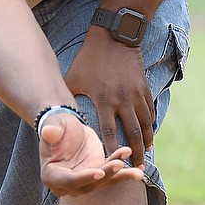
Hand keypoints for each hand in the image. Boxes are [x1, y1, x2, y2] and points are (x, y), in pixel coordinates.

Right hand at [38, 111, 143, 196]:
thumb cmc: (57, 126)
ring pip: (104, 182)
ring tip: (137, 173)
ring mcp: (84, 181)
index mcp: (51, 175)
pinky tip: (140, 172)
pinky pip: (113, 176)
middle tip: (118, 164)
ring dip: (120, 176)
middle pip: (88, 184)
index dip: (83, 177)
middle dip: (106, 175)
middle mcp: (67, 184)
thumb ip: (51, 131)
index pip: (68, 180)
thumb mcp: (53, 126)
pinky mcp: (98, 175)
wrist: (67, 128)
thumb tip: (48, 131)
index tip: (98, 172)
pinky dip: (126, 173)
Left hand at [65, 28, 155, 167]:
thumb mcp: (74, 76)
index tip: (111, 167)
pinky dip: (150, 124)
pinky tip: (149, 135)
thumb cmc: (90, 58)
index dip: (111, 151)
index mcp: (104, 100)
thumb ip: (67, 96)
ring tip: (145, 155)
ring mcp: (136, 94)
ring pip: (144, 124)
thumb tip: (54, 112)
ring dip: (145, 141)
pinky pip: (149, 110)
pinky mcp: (143, 88)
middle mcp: (122, 100)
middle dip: (134, 153)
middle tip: (136, 169)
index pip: (108, 133)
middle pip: (131, 134)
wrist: (114, 36)